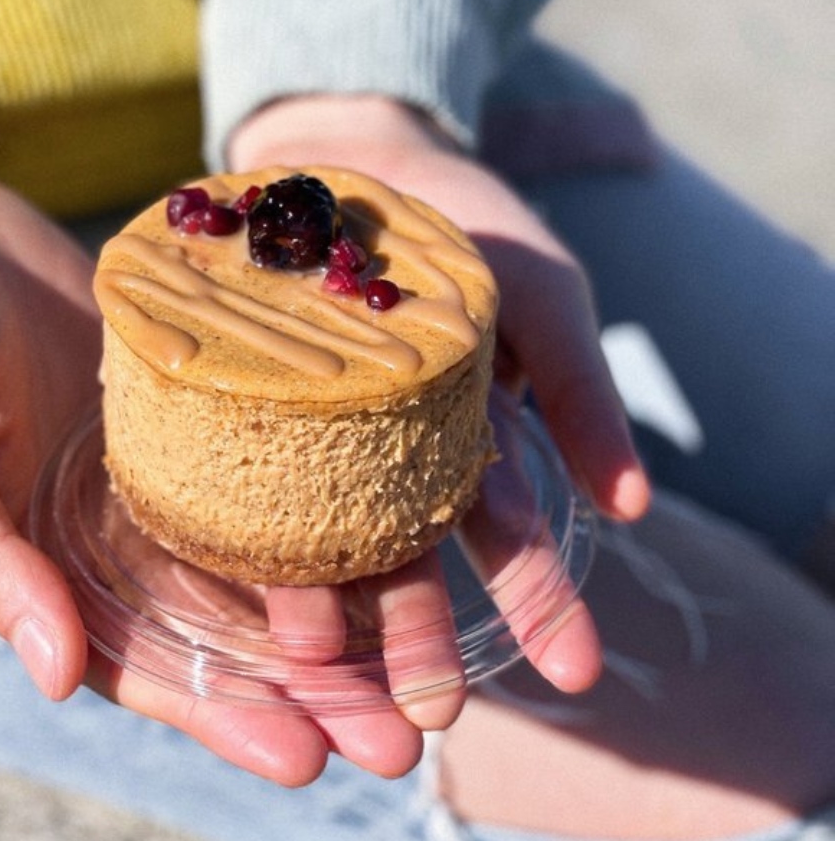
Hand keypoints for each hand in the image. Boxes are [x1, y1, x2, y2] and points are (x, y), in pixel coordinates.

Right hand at [0, 175, 435, 785]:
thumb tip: (56, 672)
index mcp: (46, 569)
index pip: (142, 664)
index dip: (219, 716)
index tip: (302, 756)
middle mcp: (119, 533)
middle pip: (228, 627)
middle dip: (313, 688)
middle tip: (401, 736)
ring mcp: (168, 468)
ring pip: (269, 552)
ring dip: (348, 607)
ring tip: (430, 656)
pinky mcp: (206, 401)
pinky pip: (277, 456)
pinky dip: (333, 495)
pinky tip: (404, 523)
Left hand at [229, 95, 652, 687]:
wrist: (361, 157)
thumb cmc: (471, 228)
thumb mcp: (544, 298)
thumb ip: (580, 392)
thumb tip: (635, 508)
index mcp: (466, 439)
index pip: (508, 530)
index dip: (542, 596)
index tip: (574, 668)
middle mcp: (389, 456)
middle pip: (410, 555)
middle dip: (426, 635)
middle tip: (432, 714)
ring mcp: (318, 438)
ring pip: (324, 533)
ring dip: (331, 607)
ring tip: (324, 670)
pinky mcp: (249, 406)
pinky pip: (242, 469)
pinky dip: (243, 524)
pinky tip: (236, 581)